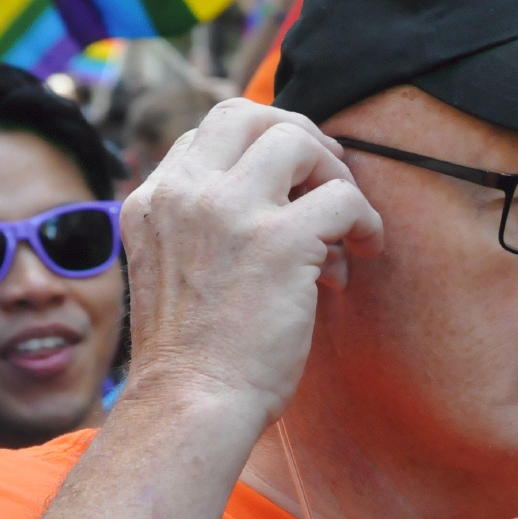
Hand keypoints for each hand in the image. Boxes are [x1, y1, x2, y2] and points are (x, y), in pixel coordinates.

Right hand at [120, 99, 382, 427]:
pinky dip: (365, 221)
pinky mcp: (277, 239)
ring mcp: (228, 210)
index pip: (208, 135)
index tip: (289, 186)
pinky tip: (363, 252)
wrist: (190, 404)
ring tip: (347, 223)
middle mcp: (184, 194)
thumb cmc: (194, 360)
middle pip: (247, 114)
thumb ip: (206, 232)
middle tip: (329, 175)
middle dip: (298, 135)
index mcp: (152, 201)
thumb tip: (285, 209)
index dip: (258, 151)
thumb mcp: (174, 273)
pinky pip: (343, 197)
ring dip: (334, 175)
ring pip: (296, 140)